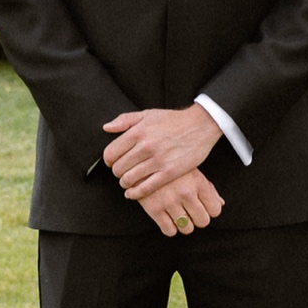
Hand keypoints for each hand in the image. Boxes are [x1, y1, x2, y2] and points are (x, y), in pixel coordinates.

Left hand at [103, 103, 218, 202]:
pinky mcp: (169, 172)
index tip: (113, 162)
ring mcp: (158, 160)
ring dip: (125, 182)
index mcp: (138, 132)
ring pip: (129, 179)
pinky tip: (132, 193)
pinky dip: (135, 193)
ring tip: (127, 181)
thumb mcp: (148, 114)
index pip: (111, 153)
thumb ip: (125, 120)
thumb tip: (106, 128)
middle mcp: (145, 146)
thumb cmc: (173, 120)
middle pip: (118, 168)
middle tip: (122, 172)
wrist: (200, 125)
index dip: (108, 160)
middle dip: (117, 172)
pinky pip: (145, 188)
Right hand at [138, 169, 223, 237]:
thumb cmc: (168, 163)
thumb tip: (220, 204)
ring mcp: (170, 201)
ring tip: (178, 215)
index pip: (215, 209)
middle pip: (203, 221)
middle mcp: (186, 192)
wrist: (139, 158)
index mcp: (198, 181)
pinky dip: (170, 228)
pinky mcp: (154, 209)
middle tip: (190, 212)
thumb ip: (208, 187)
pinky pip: (169, 231)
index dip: (210, 210)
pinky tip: (167, 218)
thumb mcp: (191, 170)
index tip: (203, 207)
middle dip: (198, 219)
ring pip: (187, 229)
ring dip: (184, 224)